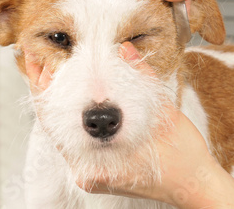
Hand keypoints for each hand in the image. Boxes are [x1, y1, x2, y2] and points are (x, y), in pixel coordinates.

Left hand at [24, 44, 233, 207]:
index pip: (53, 120)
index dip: (43, 87)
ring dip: (60, 101)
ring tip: (54, 72)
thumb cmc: (183, 159)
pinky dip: (73, 114)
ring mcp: (91, 173)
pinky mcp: (98, 169)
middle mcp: (86, 172)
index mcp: (95, 164)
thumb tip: (124, 50)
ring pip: (64, 131)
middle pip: (54, 125)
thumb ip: (142, 79)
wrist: (195, 185)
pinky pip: (77, 138)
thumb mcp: (165, 114)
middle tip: (40, 58)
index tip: (38, 60)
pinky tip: (75, 95)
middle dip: (48, 89)